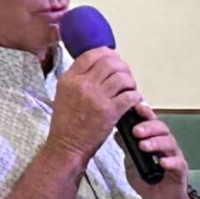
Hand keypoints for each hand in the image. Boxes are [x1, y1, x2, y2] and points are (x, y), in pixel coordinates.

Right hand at [49, 47, 141, 166]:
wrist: (67, 145)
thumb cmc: (66, 122)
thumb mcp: (63, 93)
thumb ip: (77, 78)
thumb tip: (98, 65)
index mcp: (70, 79)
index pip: (91, 55)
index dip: (107, 53)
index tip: (115, 58)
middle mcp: (83, 84)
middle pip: (110, 62)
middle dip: (122, 66)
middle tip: (125, 75)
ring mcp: (97, 97)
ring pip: (122, 77)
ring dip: (130, 81)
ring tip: (130, 88)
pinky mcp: (110, 111)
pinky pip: (130, 96)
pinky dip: (135, 96)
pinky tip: (134, 101)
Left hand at [122, 105, 193, 198]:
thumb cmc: (149, 182)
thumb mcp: (131, 164)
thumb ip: (127, 149)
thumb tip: (116, 132)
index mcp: (155, 141)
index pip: (152, 123)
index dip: (145, 114)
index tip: (136, 108)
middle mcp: (166, 146)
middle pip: (162, 129)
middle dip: (149, 128)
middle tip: (136, 132)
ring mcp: (175, 158)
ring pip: (170, 143)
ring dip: (156, 143)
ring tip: (144, 146)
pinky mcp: (180, 172)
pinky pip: (178, 163)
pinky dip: (170, 161)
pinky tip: (162, 162)